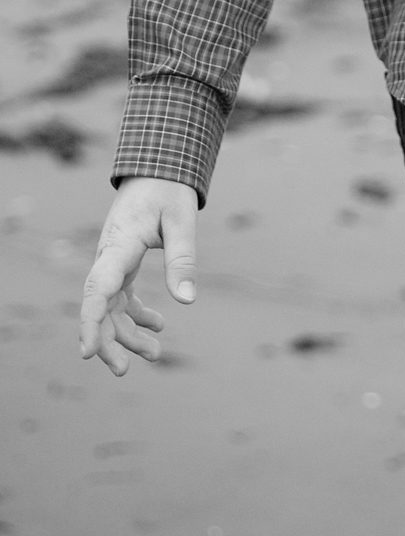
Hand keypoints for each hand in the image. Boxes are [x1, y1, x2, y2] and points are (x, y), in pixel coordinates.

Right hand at [79, 177, 198, 375]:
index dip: (89, 323)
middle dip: (107, 341)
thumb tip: (187, 301)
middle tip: (125, 370)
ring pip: (110, 307)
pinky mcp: (123, 261)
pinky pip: (122, 296)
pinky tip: (159, 324)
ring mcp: (114, 260)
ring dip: (127, 333)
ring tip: (155, 354)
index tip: (86, 353)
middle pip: (98, 306)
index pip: (97, 288)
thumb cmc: (169, 188)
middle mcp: (109, 256)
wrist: (159, 165)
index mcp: (119, 245)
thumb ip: (182, 258)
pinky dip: (137, 314)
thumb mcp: (182, 220)